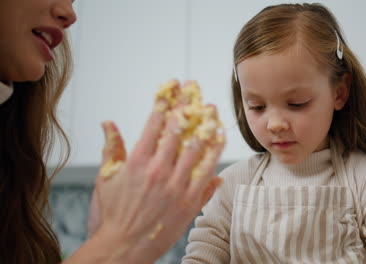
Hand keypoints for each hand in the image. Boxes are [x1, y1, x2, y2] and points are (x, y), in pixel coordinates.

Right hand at [85, 85, 224, 262]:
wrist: (124, 246)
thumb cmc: (113, 213)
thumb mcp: (105, 178)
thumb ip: (111, 148)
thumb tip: (108, 122)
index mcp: (137, 161)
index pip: (155, 122)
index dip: (165, 100)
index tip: (173, 85)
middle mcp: (159, 169)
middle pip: (179, 129)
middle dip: (188, 106)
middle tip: (195, 89)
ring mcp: (177, 185)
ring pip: (197, 148)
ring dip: (206, 125)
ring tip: (212, 109)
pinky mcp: (190, 201)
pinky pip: (207, 172)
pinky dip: (214, 154)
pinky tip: (219, 139)